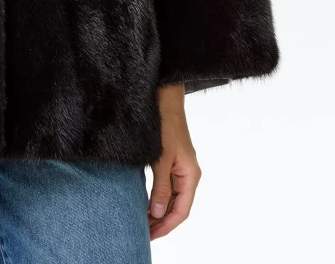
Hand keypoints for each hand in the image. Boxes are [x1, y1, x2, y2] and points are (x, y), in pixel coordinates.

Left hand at [147, 83, 201, 239]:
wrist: (165, 98)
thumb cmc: (165, 124)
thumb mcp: (161, 158)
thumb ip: (160, 187)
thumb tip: (158, 213)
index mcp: (191, 175)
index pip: (181, 211)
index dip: (166, 226)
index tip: (151, 235)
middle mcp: (188, 174)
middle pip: (178, 206)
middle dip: (162, 222)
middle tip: (144, 233)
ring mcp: (180, 168)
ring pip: (172, 197)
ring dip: (159, 211)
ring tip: (144, 223)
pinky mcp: (172, 161)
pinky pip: (167, 186)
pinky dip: (158, 197)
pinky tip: (147, 203)